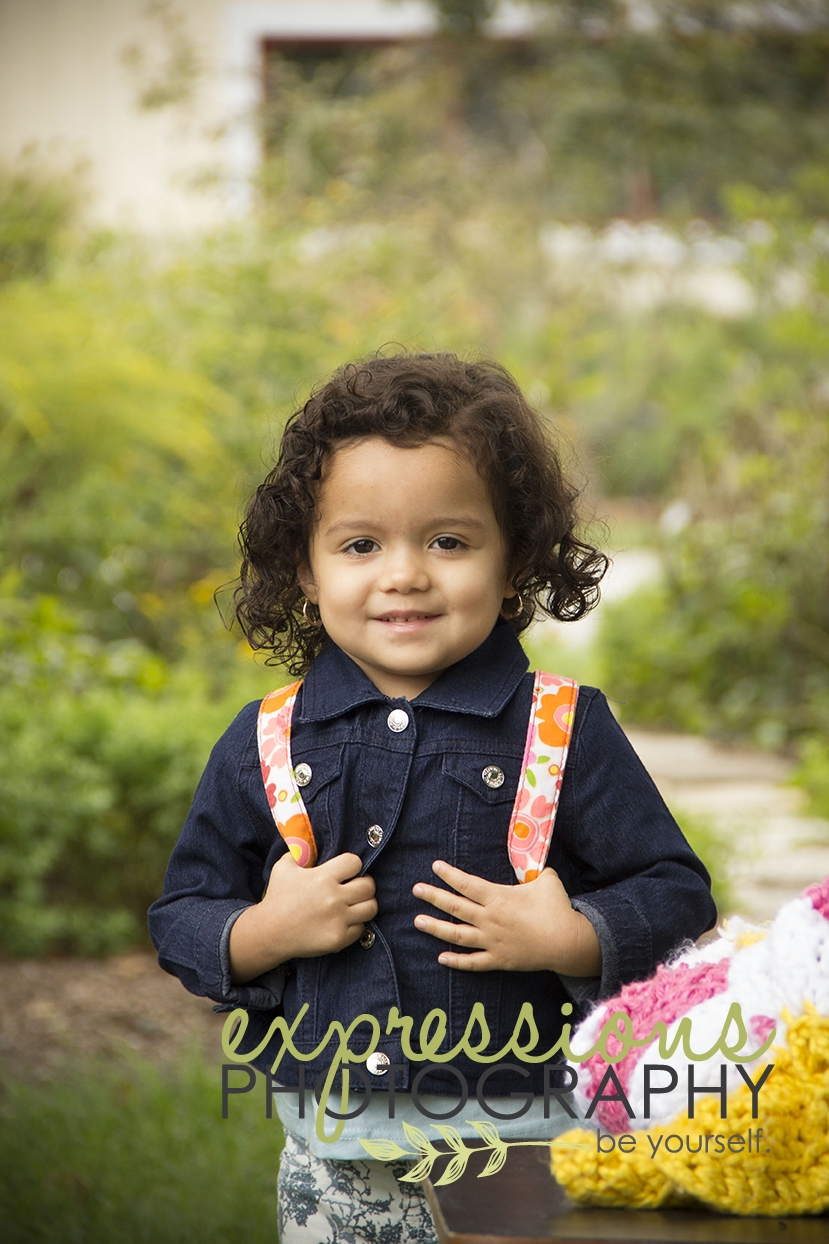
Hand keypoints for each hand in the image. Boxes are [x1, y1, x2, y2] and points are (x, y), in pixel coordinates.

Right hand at [229, 852, 376, 983]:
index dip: (352, 865)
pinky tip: (344, 921)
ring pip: (371, 907)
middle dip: (363, 884)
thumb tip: (311, 842)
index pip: (355, 862)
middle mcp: (333, 897)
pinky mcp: (339, 938)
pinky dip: (355, 924)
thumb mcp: (284, 867)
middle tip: (354, 887)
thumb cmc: (277, 897)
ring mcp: (338, 919)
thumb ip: (300, 852)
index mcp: (323, 877)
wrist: (269, 932)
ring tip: (355, 904)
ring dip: (364, 904)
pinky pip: (361, 928)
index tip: (346, 871)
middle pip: (369, 885)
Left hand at [412, 861, 600, 975]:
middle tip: (416, 889)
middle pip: (456, 907)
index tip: (435, 866)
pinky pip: (473, 962)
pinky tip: (441, 957)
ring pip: (457, 935)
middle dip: (434, 897)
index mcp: (499, 898)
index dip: (449, 875)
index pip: (467, 884)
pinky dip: (457, 961)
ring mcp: (492, 941)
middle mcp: (490, 919)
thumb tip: (530, 856)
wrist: (567, 942)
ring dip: (436, 928)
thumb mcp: (546, 879)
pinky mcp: (499, 960)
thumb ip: (533, 868)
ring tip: (418, 921)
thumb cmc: (557, 908)